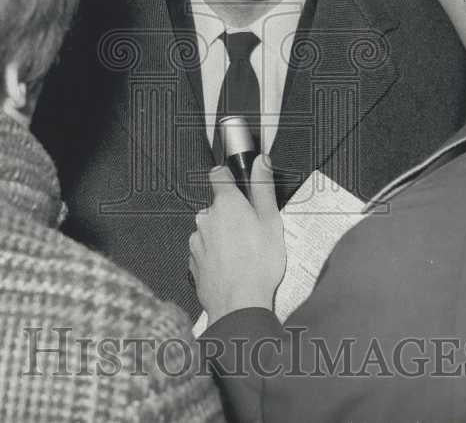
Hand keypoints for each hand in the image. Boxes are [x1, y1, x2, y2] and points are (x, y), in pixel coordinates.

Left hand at [189, 154, 285, 323]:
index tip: (236, 182)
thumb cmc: (258, 264)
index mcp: (226, 204)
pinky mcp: (194, 262)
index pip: (219, 175)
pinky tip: (233, 267)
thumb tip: (260, 162)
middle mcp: (206, 218)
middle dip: (232, 215)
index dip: (228, 176)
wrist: (238, 303)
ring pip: (211, 230)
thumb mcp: (271, 221)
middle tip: (253, 232)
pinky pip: (206, 251)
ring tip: (245, 254)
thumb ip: (263, 188)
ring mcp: (197, 241)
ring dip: (224, 237)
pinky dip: (216, 256)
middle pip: (218, 207)